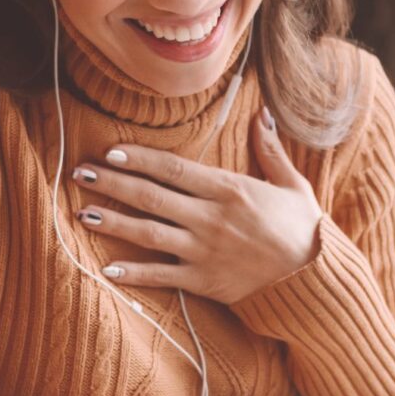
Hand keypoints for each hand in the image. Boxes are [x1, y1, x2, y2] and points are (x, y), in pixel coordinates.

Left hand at [72, 105, 323, 303]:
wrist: (315, 279)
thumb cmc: (304, 229)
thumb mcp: (292, 183)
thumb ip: (270, 149)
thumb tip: (262, 113)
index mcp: (229, 189)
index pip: (173, 169)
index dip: (138, 159)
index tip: (110, 151)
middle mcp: (211, 218)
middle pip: (151, 196)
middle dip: (112, 183)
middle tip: (79, 172)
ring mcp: (204, 251)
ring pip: (148, 233)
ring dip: (112, 221)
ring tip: (82, 211)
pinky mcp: (204, 282)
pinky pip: (162, 276)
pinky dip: (133, 273)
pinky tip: (106, 267)